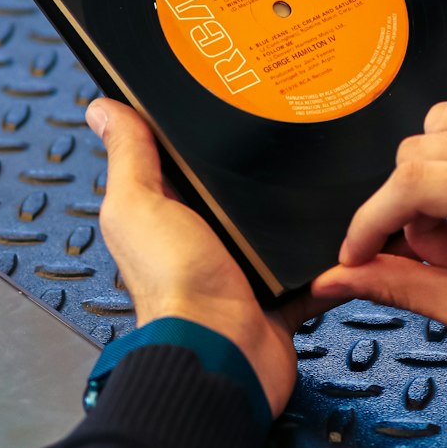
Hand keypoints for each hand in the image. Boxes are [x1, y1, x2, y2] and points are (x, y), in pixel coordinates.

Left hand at [87, 99, 310, 416]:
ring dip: (297, 211)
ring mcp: (242, 269)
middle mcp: (202, 241)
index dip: (199, 133)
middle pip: (237, 191)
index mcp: (165, 214)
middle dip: (262, 169)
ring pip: (278, 227)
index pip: (183, 162)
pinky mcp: (279, 295)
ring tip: (323, 174)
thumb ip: (129, 157)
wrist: (225, 351)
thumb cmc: (176, 287)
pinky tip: (343, 235)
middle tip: (290, 127)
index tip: (229, 96)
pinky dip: (328, 259)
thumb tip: (103, 108)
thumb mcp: (140, 205)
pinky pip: (311, 271)